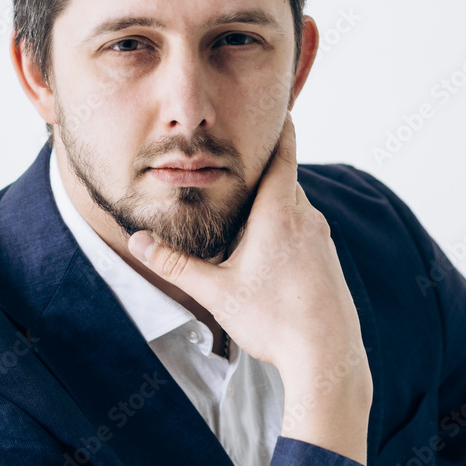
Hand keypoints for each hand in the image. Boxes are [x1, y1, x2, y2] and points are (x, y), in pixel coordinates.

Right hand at [128, 113, 372, 462]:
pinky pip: (304, 229)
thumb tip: (137, 242)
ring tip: (241, 217)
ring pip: (293, 206)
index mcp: (279, 213)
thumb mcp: (216, 291)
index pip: (282, 152)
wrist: (328, 359)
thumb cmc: (273, 321)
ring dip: (269, 206)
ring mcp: (321, 239)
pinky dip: (285, 228)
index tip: (273, 105)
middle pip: (282, 179)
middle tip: (230, 165)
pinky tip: (267, 258)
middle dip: (257, 173)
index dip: (278, 125)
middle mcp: (306, 217)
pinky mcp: (328, 260)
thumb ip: (175, 265)